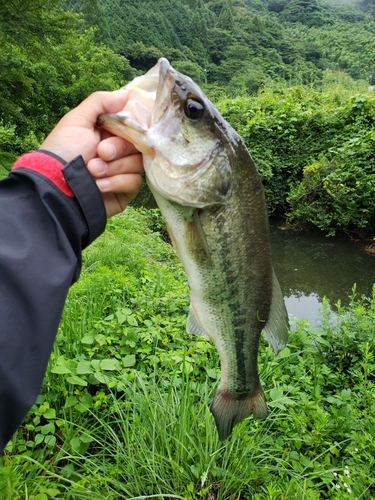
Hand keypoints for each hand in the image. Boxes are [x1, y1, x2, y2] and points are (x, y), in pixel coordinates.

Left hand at [40, 91, 143, 216]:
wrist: (57, 187)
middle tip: (100, 152)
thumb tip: (125, 94)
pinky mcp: (125, 192)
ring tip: (93, 171)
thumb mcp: (77, 120)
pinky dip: (117, 182)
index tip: (117, 130)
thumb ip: (100, 102)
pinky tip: (100, 185)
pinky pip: (135, 182)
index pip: (133, 126)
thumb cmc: (64, 151)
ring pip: (137, 164)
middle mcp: (117, 152)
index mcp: (107, 133)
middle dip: (118, 149)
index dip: (130, 128)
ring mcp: (122, 172)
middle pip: (137, 145)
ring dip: (114, 167)